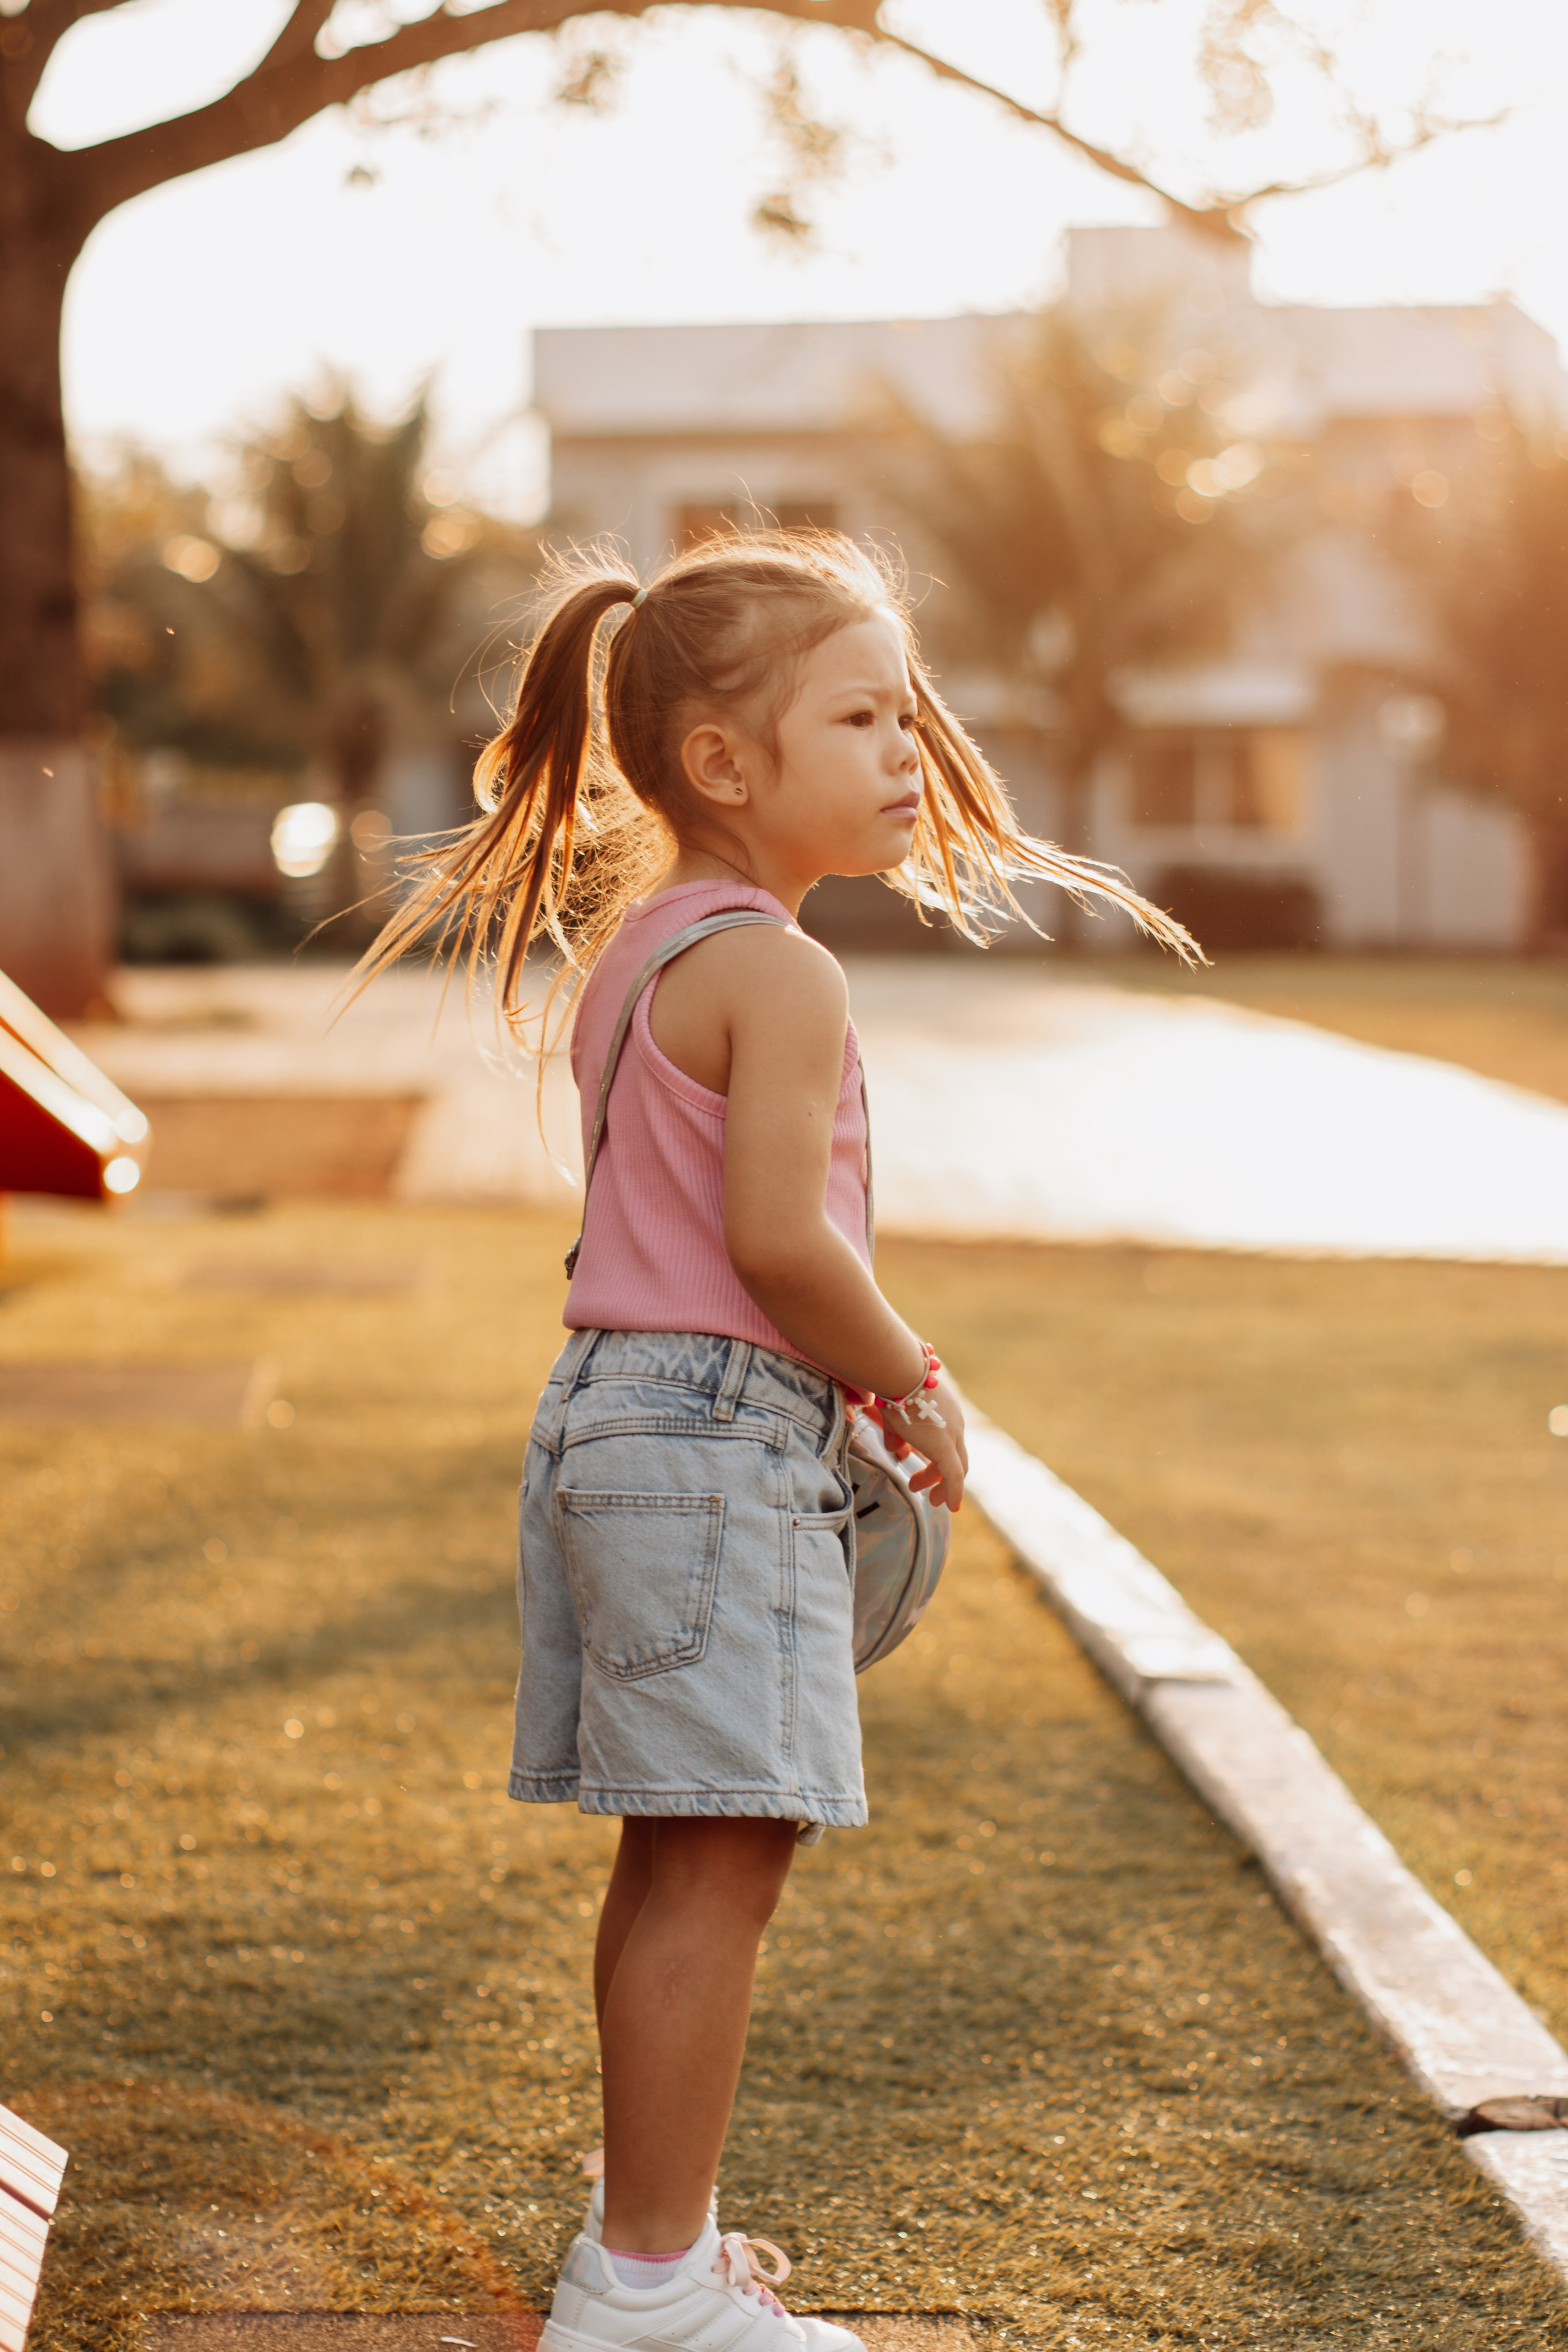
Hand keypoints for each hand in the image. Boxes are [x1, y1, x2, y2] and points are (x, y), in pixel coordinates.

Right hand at [883, 1371, 965, 1511]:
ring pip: (956, 1468)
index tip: (927, 1469)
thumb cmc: (892, 1384)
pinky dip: (953, 1493)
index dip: (940, 1457)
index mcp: (945, 1410)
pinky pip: (954, 1477)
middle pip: (955, 1455)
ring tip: (928, 1497)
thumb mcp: (894, 1411)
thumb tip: (897, 1451)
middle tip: (919, 1485)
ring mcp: (953, 1435)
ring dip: (942, 1485)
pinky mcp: (945, 1448)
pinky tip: (949, 1505)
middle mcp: (955, 1423)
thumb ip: (897, 1433)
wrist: (898, 1372)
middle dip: (939, 1474)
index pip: (949, 1440)